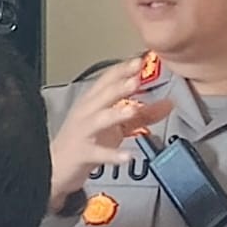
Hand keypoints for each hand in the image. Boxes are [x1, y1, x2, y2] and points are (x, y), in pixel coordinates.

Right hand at [48, 59, 173, 205]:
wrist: (57, 167)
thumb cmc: (86, 141)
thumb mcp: (116, 126)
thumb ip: (143, 114)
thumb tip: (169, 103)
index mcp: (93, 101)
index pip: (107, 80)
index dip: (123, 69)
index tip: (140, 60)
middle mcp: (87, 113)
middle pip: (103, 95)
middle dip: (120, 86)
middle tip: (137, 78)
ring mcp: (84, 133)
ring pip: (100, 120)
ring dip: (116, 113)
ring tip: (132, 111)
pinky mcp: (83, 154)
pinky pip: (99, 153)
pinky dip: (113, 155)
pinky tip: (127, 156)